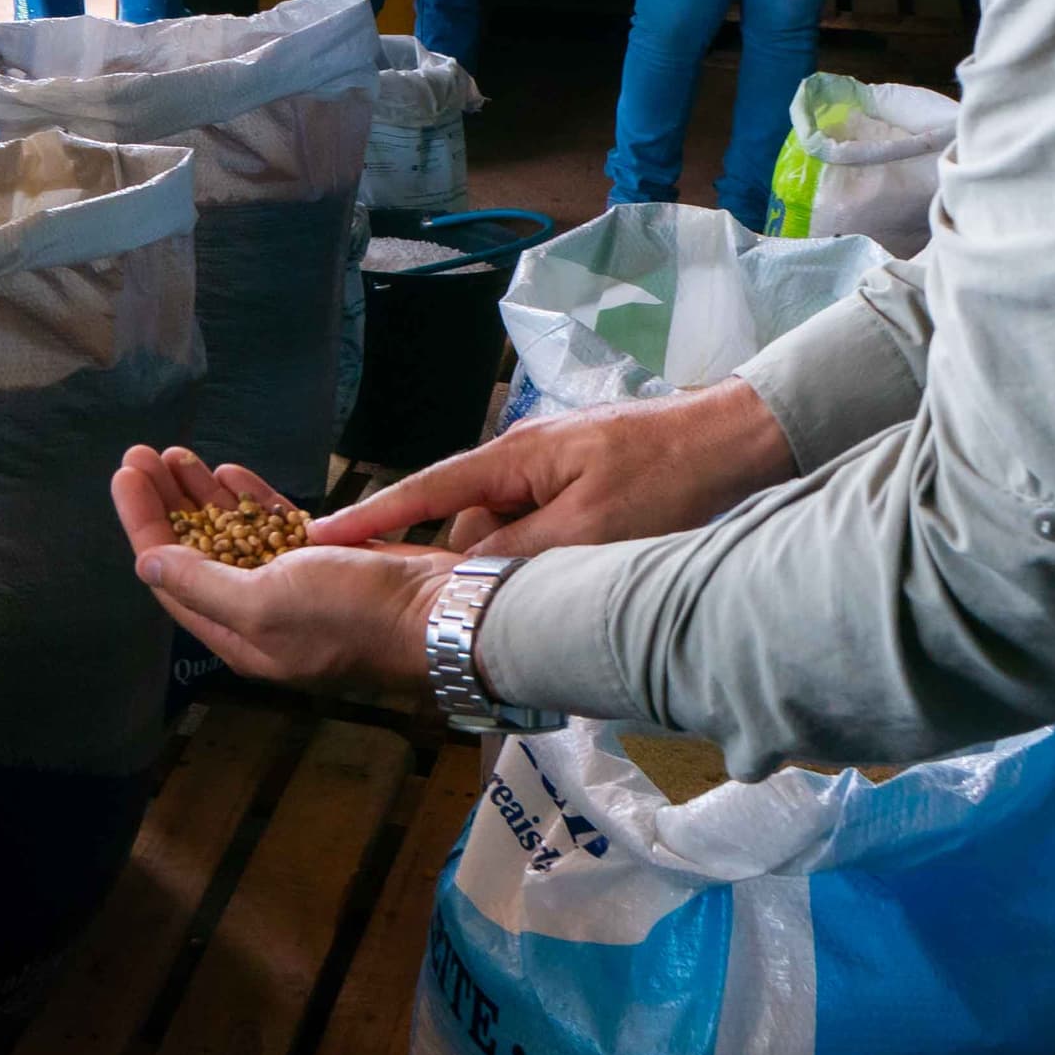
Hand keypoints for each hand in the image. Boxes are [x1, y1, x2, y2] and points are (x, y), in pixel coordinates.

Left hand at [110, 445, 450, 695]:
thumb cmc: (352, 612)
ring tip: (178, 454)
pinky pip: (274, 527)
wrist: (438, 609)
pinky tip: (231, 472)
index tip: (125, 476)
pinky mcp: (326, 561)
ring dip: (203, 495)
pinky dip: (251, 498)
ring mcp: (294, 586)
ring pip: (232, 534)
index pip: (169, 575)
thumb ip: (199, 583)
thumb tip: (145, 564)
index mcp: (237, 635)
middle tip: (142, 454)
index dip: (143, 524)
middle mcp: (259, 614)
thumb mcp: (264, 602)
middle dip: (166, 503)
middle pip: (195, 552)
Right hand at [314, 383, 796, 559]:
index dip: (369, 520)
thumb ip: (518, 556)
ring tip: (538, 606)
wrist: (740, 440)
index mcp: (512, 458)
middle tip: (438, 613)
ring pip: (503, 534)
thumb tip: (462, 581)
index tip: (314, 539)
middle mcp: (523, 460)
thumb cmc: (668, 479)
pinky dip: (540, 562)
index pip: (423, 493)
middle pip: (462, 523)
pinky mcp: (582, 487)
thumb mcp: (589, 530)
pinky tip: (568, 588)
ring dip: (512, 570)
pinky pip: (537, 531)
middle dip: (456, 568)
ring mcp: (554, 472)